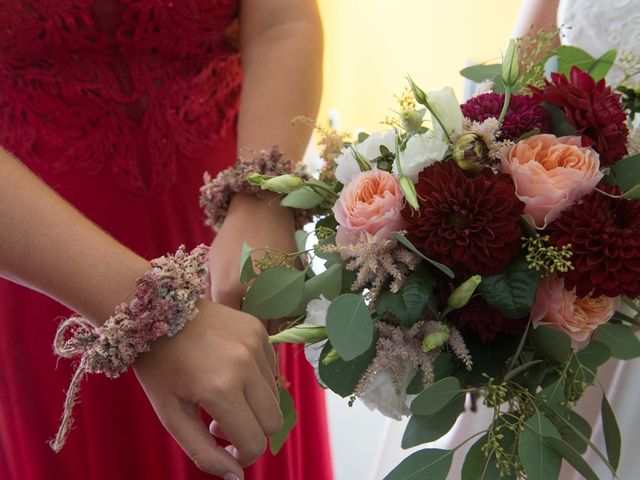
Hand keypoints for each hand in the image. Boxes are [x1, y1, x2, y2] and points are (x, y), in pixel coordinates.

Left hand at [133, 299, 281, 478]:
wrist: (156, 311)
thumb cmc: (159, 368)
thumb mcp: (172, 416)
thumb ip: (204, 454)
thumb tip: (237, 477)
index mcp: (220, 389)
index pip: (254, 442)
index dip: (241, 454)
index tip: (223, 446)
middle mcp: (245, 365)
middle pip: (273, 421)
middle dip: (251, 431)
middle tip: (220, 421)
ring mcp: (256, 343)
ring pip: (275, 396)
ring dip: (254, 404)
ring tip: (223, 395)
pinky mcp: (259, 329)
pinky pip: (272, 368)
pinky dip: (256, 379)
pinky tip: (229, 370)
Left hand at [208, 193, 297, 331]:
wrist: (262, 211)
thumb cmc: (233, 236)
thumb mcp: (213, 264)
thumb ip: (210, 295)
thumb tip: (209, 320)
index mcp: (228, 289)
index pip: (228, 327)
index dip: (229, 330)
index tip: (229, 330)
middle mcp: (253, 293)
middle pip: (252, 330)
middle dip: (248, 332)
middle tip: (244, 329)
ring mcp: (277, 290)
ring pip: (274, 327)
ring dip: (267, 327)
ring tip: (260, 320)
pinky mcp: (295, 285)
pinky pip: (289, 314)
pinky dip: (282, 318)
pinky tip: (274, 309)